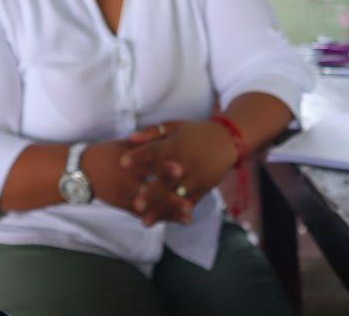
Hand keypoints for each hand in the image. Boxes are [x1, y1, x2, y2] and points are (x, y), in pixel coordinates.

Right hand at [80, 139, 189, 224]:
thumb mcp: (122, 145)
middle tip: (189, 203)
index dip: (164, 168)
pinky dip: (157, 217)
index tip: (181, 171)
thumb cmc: (105, 154)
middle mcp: (127, 180)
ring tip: (188, 216)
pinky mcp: (122, 205)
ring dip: (169, 212)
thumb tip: (164, 134)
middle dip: (170, 198)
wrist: (81, 171)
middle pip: (151, 190)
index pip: (148, 165)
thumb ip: (143, 142)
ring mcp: (124, 195)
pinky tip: (173, 221)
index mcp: (129, 162)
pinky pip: (141, 214)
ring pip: (149, 206)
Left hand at [121, 120, 238, 219]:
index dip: (139, 156)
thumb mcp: (174, 126)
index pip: (154, 151)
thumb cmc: (195, 132)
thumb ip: (151, 132)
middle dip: (151, 193)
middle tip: (135, 204)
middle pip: (165, 180)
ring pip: (175, 198)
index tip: (122, 162)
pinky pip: (188, 203)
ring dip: (160, 210)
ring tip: (144, 222)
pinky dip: (176, 214)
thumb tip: (130, 138)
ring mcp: (195, 179)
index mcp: (176, 145)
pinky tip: (163, 223)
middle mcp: (185, 163)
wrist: (226, 141)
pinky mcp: (202, 189)